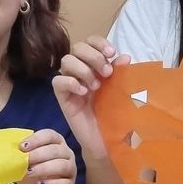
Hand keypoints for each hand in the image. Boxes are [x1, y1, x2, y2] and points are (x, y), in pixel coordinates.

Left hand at [18, 128, 76, 183]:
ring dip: (44, 168)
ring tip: (30, 172)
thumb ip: (21, 157)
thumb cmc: (32, 173)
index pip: (49, 135)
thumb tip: (12, 155)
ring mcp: (70, 168)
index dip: (36, 139)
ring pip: (62, 165)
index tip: (22, 146)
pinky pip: (64, 183)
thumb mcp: (23, 164)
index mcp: (55, 141)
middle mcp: (66, 152)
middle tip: (25, 160)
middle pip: (55, 150)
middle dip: (38, 154)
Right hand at [53, 37, 129, 160]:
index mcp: (95, 66)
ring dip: (83, 69)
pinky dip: (70, 82)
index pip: (90, 42)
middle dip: (93, 56)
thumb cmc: (115, 115)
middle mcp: (81, 72)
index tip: (112, 53)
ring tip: (96, 86)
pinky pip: (57, 82)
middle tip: (106, 73)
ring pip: (66, 61)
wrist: (108, 141)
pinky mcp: (63, 98)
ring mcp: (70, 84)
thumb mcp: (122, 91)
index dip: (99, 43)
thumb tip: (124, 57)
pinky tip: (83, 92)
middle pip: (77, 47)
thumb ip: (121, 74)